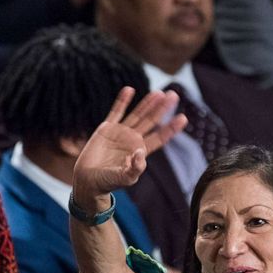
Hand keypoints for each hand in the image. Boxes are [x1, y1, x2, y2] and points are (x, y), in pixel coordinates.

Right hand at [73, 87, 186, 205]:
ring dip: (147, 103)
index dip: (171, 128)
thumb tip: (140, 152)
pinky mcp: (106, 128)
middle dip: (162, 109)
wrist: (89, 180)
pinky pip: (116, 111)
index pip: (160, 137)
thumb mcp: (125, 178)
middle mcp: (133, 140)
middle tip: (174, 95)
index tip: (183, 118)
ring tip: (158, 92)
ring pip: (137, 114)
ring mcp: (120, 132)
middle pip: (151, 121)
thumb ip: (135, 168)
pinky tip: (129, 90)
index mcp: (141, 151)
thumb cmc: (108, 182)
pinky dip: (122, 101)